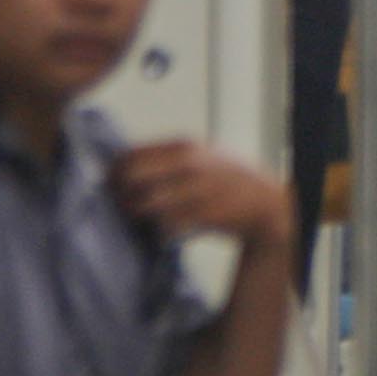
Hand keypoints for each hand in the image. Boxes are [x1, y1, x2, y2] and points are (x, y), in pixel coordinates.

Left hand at [110, 141, 292, 255]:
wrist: (265, 202)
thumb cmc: (227, 179)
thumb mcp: (201, 155)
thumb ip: (168, 157)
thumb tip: (126, 165)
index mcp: (184, 147)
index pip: (133, 155)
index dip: (116, 170)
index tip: (111, 181)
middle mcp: (189, 165)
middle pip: (134, 177)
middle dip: (121, 192)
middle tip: (120, 202)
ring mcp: (196, 190)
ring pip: (147, 204)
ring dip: (135, 213)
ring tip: (136, 216)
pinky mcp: (203, 215)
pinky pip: (166, 224)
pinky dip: (158, 228)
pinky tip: (159, 227)